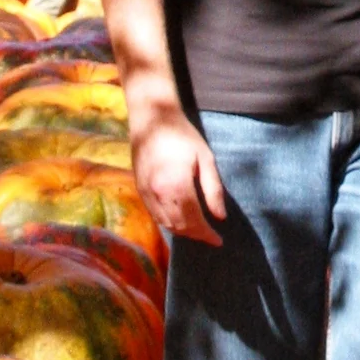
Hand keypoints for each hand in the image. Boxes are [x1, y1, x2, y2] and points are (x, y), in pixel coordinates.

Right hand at [129, 102, 225, 245]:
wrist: (152, 118)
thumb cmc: (182, 135)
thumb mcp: (205, 159)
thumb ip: (213, 190)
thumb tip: (220, 217)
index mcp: (177, 186)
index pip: (194, 221)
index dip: (207, 234)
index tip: (218, 240)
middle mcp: (158, 194)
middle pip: (179, 226)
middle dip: (196, 235)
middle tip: (210, 237)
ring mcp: (145, 192)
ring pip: (165, 224)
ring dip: (182, 231)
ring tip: (198, 231)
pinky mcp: (139, 189)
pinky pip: (154, 215)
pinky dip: (168, 223)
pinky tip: (179, 220)